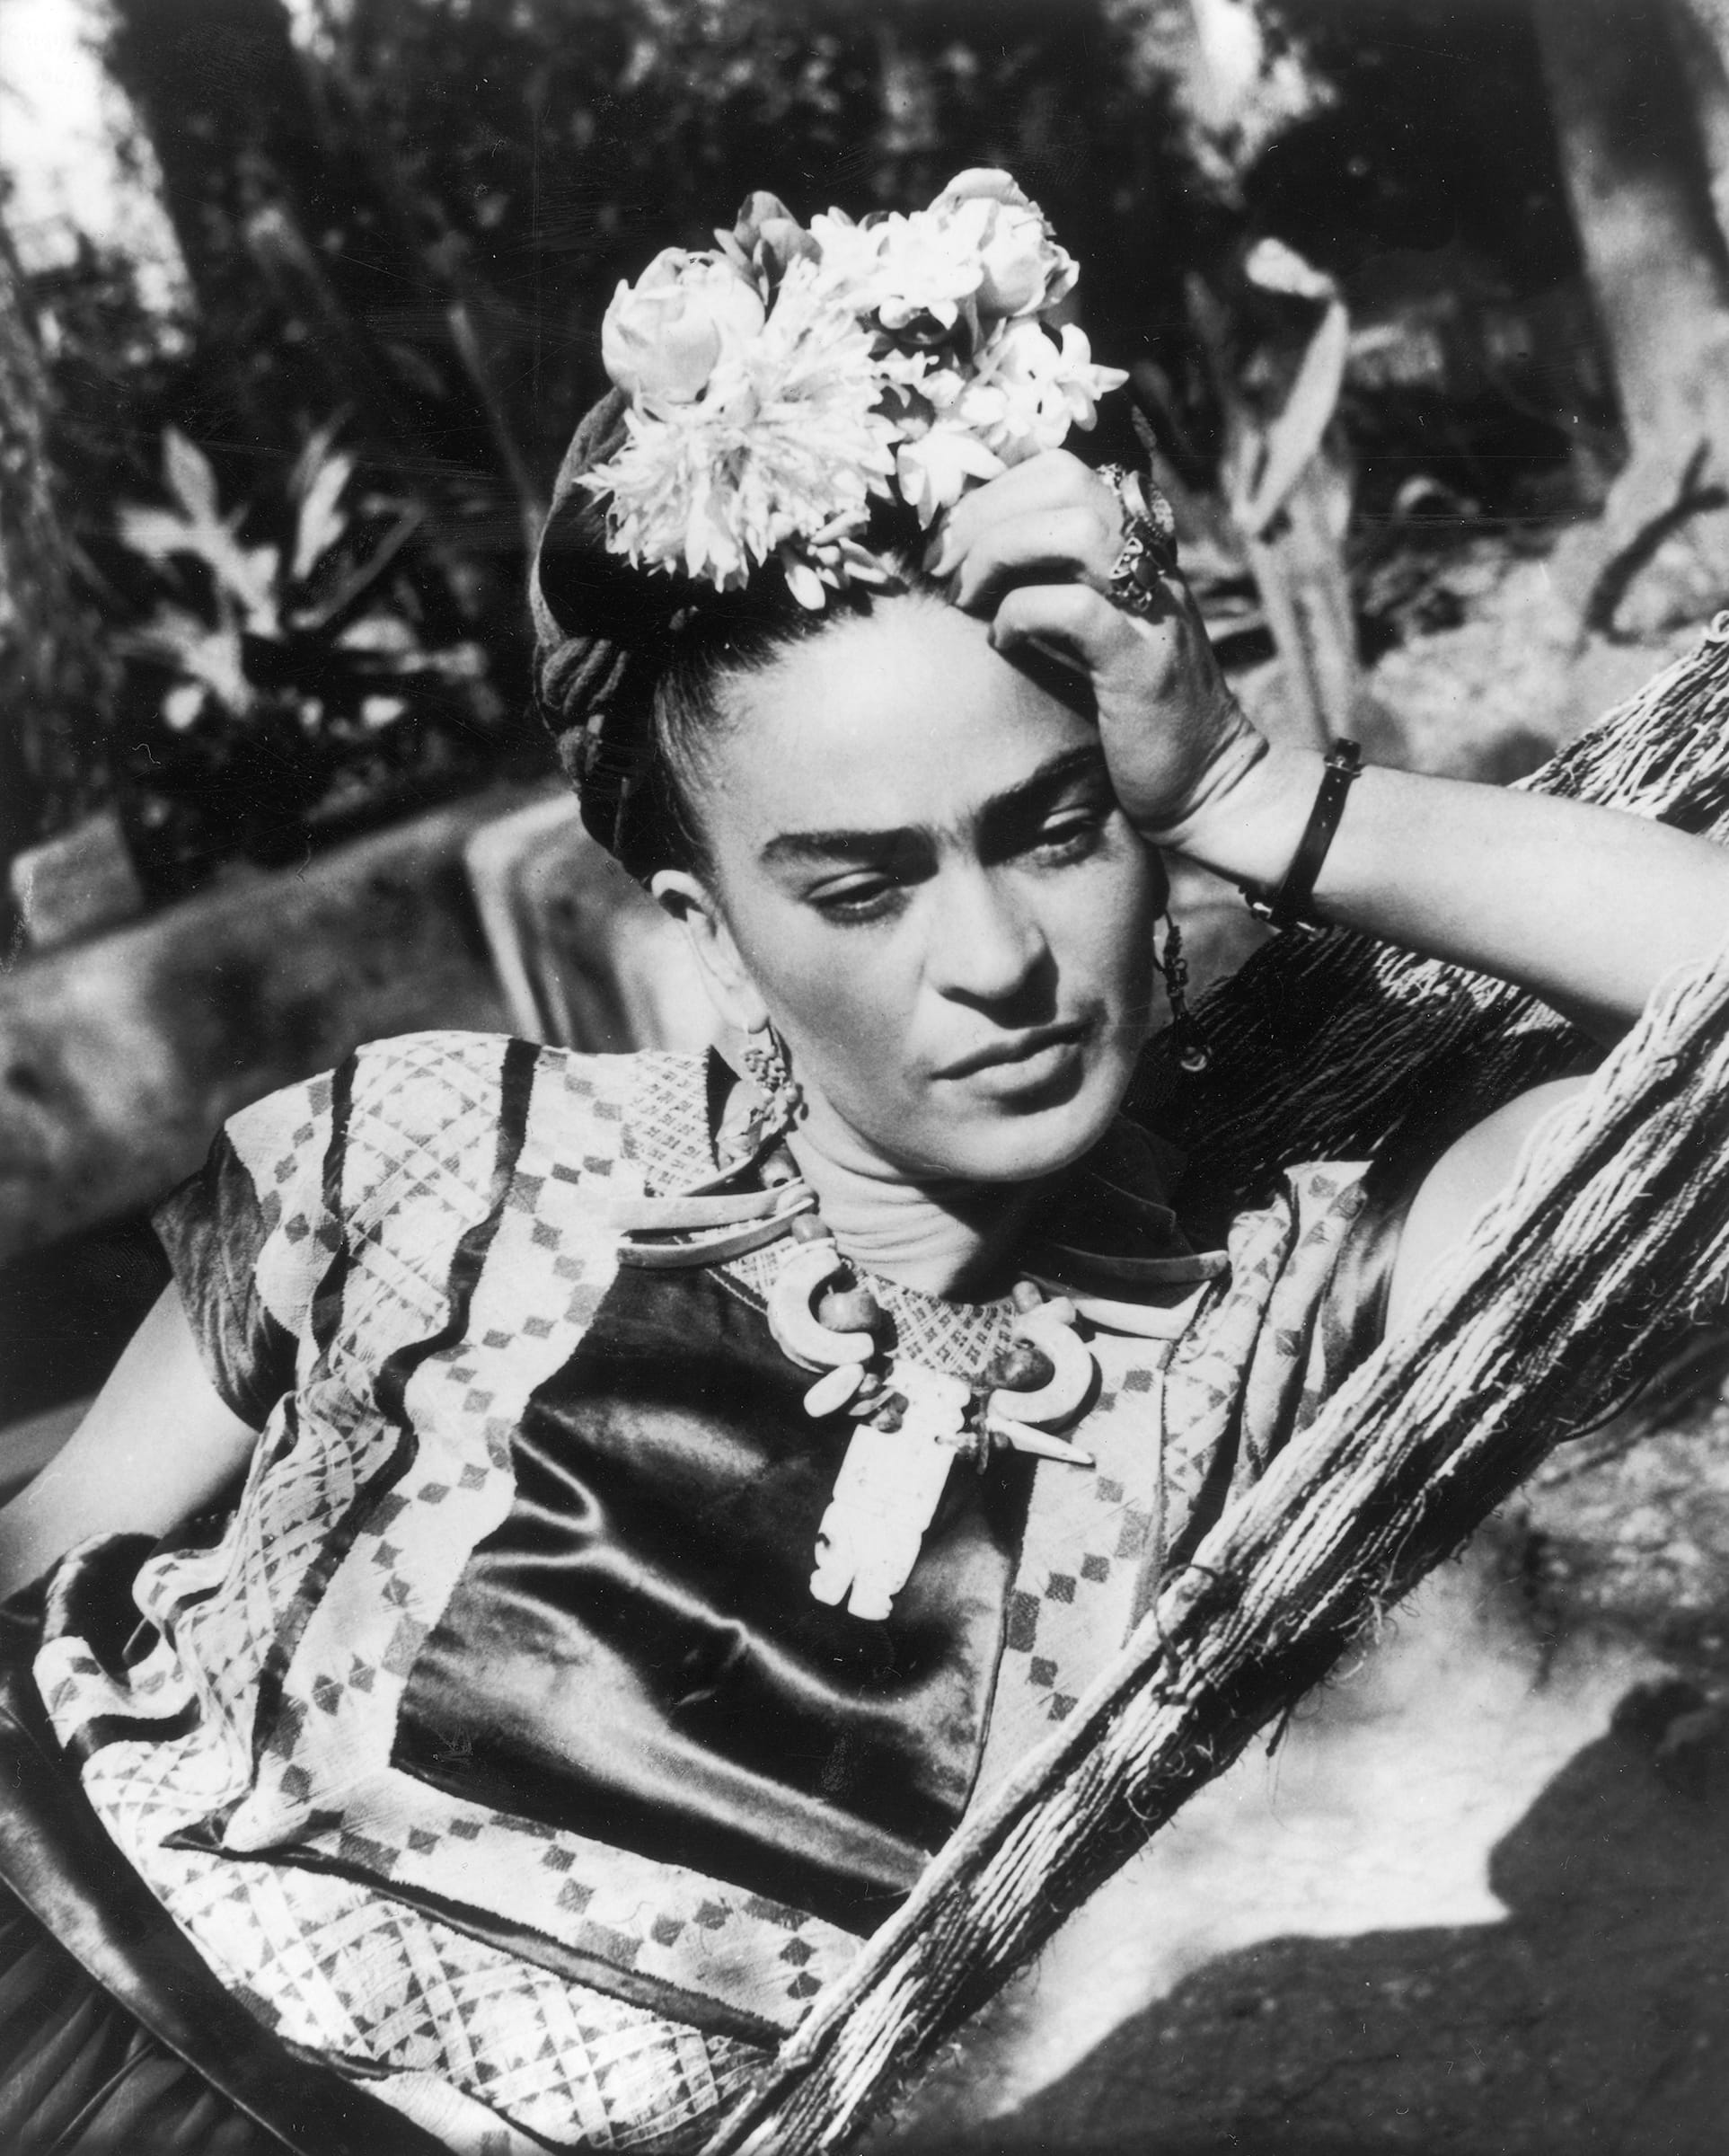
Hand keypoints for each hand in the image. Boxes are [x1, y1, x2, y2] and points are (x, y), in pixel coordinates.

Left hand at [927, 451, 1266, 846]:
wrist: (1205, 784)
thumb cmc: (1128, 714)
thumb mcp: (1086, 631)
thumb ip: (1048, 583)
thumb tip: (959, 558)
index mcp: (1136, 548)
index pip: (1061, 469)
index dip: (993, 493)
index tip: (952, 546)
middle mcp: (1151, 564)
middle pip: (1067, 480)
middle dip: (987, 515)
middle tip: (947, 570)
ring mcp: (1152, 609)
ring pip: (1075, 530)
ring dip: (1000, 556)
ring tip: (970, 602)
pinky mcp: (1143, 664)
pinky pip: (1075, 609)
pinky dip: (1021, 616)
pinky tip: (1004, 646)